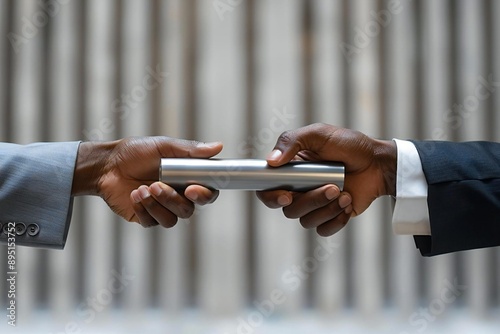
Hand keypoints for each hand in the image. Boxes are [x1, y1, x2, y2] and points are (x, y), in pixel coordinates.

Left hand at [72, 137, 222, 227]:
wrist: (106, 165)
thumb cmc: (135, 152)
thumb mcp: (164, 146)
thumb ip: (190, 150)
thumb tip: (218, 146)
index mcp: (187, 179)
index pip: (207, 193)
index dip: (205, 195)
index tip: (193, 189)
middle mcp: (177, 196)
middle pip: (189, 209)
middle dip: (173, 199)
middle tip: (157, 185)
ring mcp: (162, 208)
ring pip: (172, 219)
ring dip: (156, 204)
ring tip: (141, 189)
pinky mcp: (146, 217)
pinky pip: (152, 222)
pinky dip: (143, 208)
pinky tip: (134, 195)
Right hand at [257, 123, 396, 235]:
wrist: (378, 162)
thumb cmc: (349, 145)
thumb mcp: (319, 134)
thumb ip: (291, 141)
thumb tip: (271, 161)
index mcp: (291, 171)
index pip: (267, 189)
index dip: (270, 196)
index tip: (286, 195)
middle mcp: (299, 190)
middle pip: (289, 209)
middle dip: (311, 201)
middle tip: (332, 188)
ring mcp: (315, 204)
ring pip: (306, 221)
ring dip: (327, 208)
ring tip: (344, 193)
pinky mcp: (330, 216)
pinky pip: (323, 230)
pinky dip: (336, 219)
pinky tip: (347, 203)